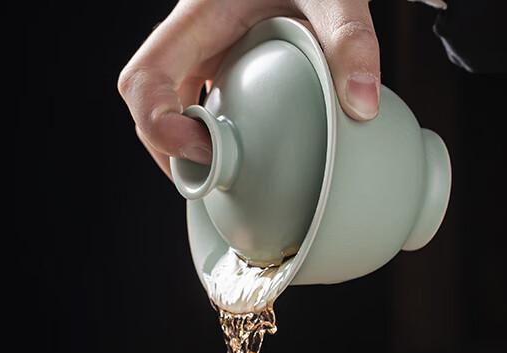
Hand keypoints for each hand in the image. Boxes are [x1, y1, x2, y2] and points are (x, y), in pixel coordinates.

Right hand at [118, 0, 379, 176]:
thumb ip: (350, 39)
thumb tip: (362, 106)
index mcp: (197, 18)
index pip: (144, 79)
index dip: (160, 128)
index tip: (209, 152)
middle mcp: (191, 38)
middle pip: (148, 104)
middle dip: (172, 152)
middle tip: (217, 180)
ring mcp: (203, 53)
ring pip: (170, 110)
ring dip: (189, 151)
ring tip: (229, 178)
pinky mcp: (221, 64)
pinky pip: (199, 107)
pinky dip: (213, 140)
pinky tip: (244, 156)